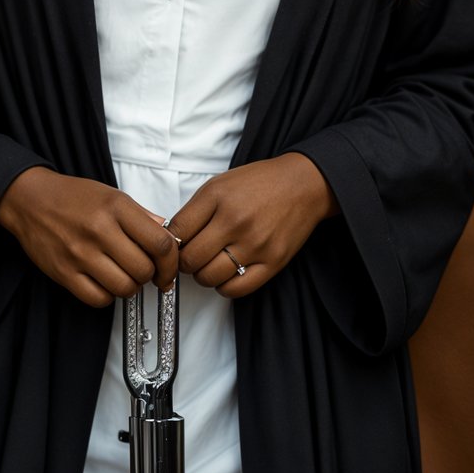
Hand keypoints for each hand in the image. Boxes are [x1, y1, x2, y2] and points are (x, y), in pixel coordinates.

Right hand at [0, 166, 179, 308]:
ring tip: (123, 275)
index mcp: (116, 208)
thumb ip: (141, 216)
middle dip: (150, 275)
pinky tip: (104, 282)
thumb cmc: (72, 196)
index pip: (160, 243)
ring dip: (130, 286)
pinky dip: (107, 296)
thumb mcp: (111, 195)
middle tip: (144, 270)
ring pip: (124, 288)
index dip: (171, 262)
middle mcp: (99, 230)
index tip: (169, 268)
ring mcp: (80, 253)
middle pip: (144, 270)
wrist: (29, 199)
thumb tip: (167, 234)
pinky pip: (98, 299)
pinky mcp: (64, 273)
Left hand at [166, 152, 338, 298]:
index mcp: (218, 197)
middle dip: (184, 261)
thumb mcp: (220, 184)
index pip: (177, 231)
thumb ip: (195, 210)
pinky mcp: (272, 263)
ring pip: (209, 277)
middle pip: (190, 259)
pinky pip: (236, 289)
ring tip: (210, 263)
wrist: (303, 184)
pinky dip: (224, 286)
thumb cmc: (260, 183)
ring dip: (203, 275)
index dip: (170, 242)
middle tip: (191, 256)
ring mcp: (255, 244)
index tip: (174, 244)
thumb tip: (173, 237)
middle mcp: (236, 221)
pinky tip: (227, 274)